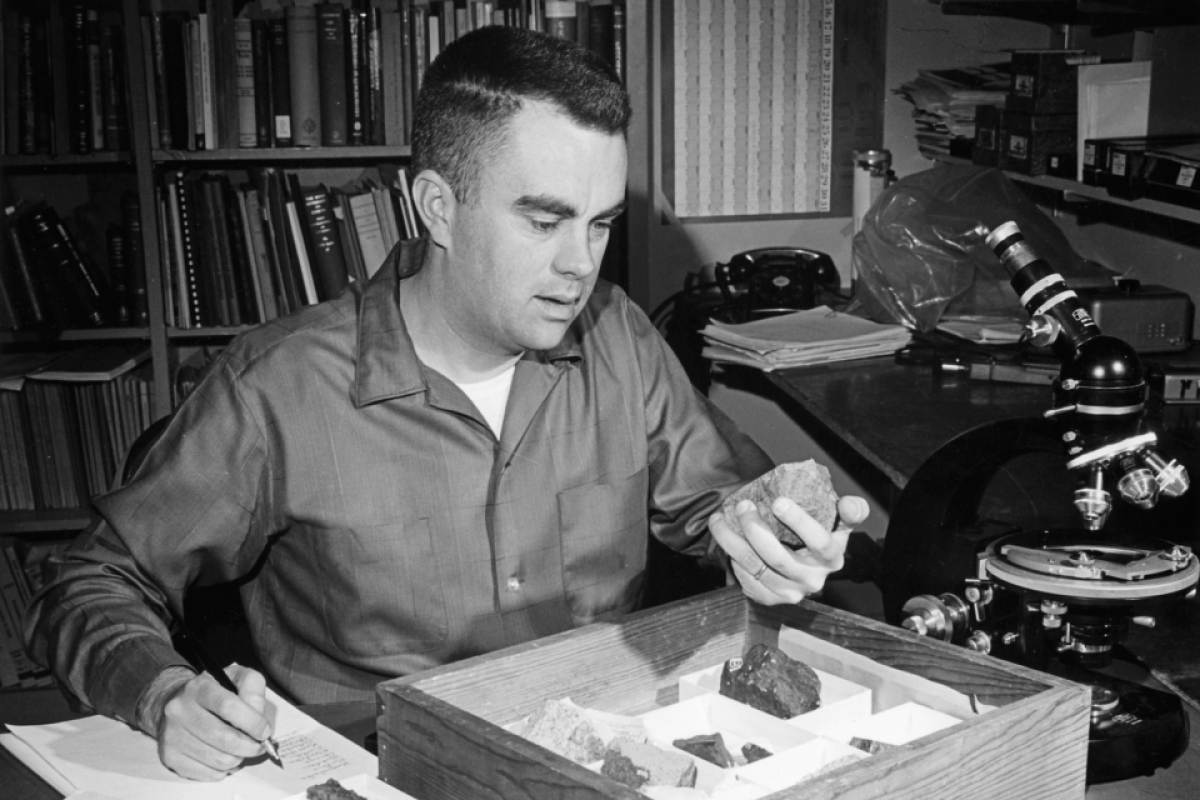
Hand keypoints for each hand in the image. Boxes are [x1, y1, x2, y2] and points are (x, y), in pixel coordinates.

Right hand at [139, 663, 275, 779]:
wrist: (177, 704)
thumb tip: (259, 722)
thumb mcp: (237, 678)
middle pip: (223, 738)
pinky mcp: (170, 756)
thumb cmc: (215, 691)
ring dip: (238, 758)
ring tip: (241, 749)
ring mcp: (172, 735)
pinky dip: (223, 769)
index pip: (228, 706)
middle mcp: (180, 710)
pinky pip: (207, 773)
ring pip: (218, 759)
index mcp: (198, 687)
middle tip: (259, 746)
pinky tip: (224, 756)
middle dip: (249, 746)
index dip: (252, 722)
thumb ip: (253, 691)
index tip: (265, 731)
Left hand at [709, 494, 869, 605]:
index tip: (777, 500)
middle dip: (754, 528)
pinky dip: (730, 557)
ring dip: (731, 541)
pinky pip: (744, 579)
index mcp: (832, 559)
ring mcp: (789, 593)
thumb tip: (849, 503)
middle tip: (742, 505)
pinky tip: (725, 538)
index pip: (818, 542)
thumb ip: (850, 511)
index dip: (798, 521)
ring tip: (719, 518)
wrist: (807, 568)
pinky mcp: (768, 599)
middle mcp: (812, 580)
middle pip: (777, 557)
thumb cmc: (821, 538)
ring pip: (754, 567)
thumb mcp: (840, 524)